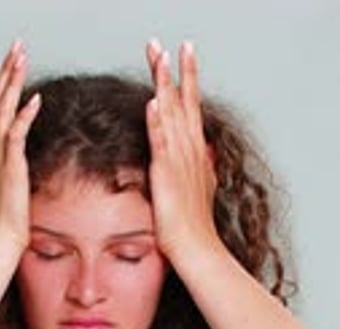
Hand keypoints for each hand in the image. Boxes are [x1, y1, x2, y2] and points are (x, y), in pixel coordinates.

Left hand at [144, 38, 219, 262]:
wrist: (197, 251)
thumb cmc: (194, 228)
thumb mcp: (200, 191)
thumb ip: (202, 169)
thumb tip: (208, 154)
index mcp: (194, 154)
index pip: (191, 109)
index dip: (187, 80)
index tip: (183, 55)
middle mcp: (190, 152)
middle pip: (182, 104)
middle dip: (176, 73)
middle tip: (170, 44)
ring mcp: (179, 162)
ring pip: (172, 116)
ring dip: (165, 86)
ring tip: (159, 58)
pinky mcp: (167, 176)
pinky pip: (161, 144)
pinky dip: (158, 123)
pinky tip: (153, 102)